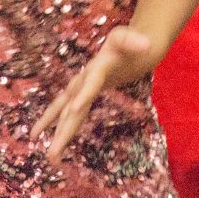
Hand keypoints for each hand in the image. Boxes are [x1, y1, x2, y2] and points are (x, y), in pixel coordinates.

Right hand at [32, 26, 154, 161]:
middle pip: (71, 105)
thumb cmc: (131, 43)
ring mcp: (83, 88)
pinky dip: (63, 129)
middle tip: (53, 152)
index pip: (91, 81)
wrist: (127, 45)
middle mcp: (84, 79)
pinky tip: (56, 147)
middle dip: (62, 128)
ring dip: (60, 135)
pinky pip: (71, 115)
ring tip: (51, 158)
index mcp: (98, 65)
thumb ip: (134, 41)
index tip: (75, 108)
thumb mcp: (133, 39)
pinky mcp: (85, 96)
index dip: (84, 94)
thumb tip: (147, 45)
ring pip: (67, 114)